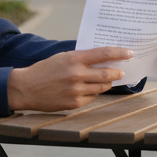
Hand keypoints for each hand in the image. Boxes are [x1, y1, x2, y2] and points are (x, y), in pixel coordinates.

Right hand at [7, 47, 131, 111]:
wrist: (26, 88)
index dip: (119, 53)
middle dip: (117, 72)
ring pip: (101, 87)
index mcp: (74, 59)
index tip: (129, 53)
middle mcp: (77, 74)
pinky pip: (92, 97)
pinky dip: (93, 93)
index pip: (104, 54)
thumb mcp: (63, 57)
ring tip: (106, 80)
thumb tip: (102, 59)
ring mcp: (76, 90)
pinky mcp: (74, 103)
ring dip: (106, 83)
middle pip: (107, 73)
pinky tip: (89, 89)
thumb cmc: (45, 70)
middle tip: (121, 71)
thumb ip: (81, 58)